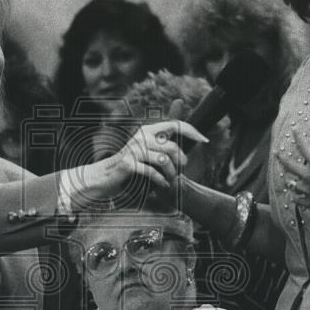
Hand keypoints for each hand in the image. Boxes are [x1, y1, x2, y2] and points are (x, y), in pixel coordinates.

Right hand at [85, 118, 207, 196]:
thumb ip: (163, 145)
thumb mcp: (147, 150)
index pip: (175, 124)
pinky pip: (153, 172)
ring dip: (171, 174)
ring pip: (164, 161)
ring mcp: (134, 150)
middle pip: (171, 147)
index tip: (204, 140)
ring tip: (171, 180)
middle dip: (180, 162)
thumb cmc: (131, 165)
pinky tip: (163, 185)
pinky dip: (161, 181)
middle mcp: (141, 137)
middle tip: (181, 170)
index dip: (192, 131)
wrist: (105, 176)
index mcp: (147, 130)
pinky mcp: (129, 164)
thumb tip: (184, 142)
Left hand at [276, 130, 309, 239]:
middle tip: (276, 152)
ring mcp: (309, 192)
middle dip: (281, 158)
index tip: (294, 130)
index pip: (304, 147)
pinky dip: (295, 197)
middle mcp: (309, 177)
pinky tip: (294, 196)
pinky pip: (298, 200)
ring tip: (288, 177)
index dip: (298, 137)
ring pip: (293, 184)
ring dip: (290, 179)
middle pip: (290, 166)